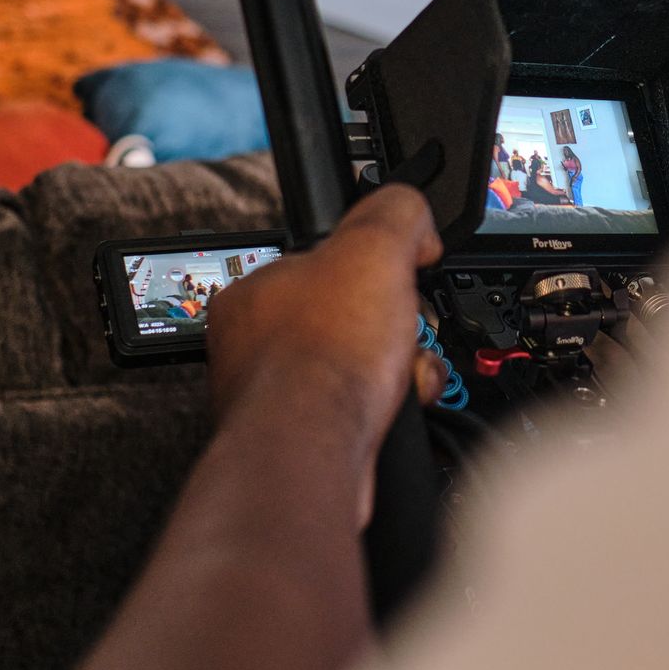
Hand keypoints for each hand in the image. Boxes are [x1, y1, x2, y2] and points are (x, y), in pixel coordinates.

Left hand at [206, 187, 441, 446]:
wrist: (313, 455)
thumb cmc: (322, 358)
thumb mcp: (374, 245)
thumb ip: (396, 213)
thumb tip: (414, 219)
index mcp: (254, 292)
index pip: (322, 265)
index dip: (371, 270)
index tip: (397, 278)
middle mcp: (253, 348)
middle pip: (349, 322)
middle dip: (390, 330)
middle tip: (399, 333)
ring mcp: (274, 399)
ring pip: (357, 372)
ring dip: (395, 374)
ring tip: (398, 378)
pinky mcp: (299, 443)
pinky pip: (358, 417)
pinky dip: (386, 416)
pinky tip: (390, 413)